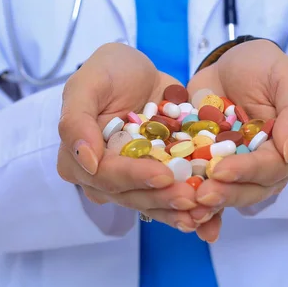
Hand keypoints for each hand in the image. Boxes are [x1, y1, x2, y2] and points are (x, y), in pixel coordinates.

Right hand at [57, 43, 198, 230]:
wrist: (142, 70)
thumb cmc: (108, 71)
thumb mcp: (87, 83)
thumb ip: (76, 120)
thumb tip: (86, 162)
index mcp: (79, 159)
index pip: (106, 175)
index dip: (134, 177)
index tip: (163, 175)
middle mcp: (104, 176)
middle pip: (132, 195)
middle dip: (162, 198)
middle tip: (191, 198)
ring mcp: (133, 179)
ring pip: (154, 202)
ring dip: (178, 211)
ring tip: (204, 213)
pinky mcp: (159, 177)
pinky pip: (173, 195)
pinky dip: (191, 207)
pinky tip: (211, 216)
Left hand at [187, 40, 287, 236]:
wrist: (227, 62)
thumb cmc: (262, 66)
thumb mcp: (285, 78)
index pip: (274, 167)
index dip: (248, 171)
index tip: (221, 170)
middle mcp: (269, 164)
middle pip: (252, 188)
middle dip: (227, 193)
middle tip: (201, 194)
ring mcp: (241, 168)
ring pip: (231, 194)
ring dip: (212, 204)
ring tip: (190, 205)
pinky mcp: (215, 167)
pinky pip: (211, 191)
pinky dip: (202, 210)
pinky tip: (189, 222)